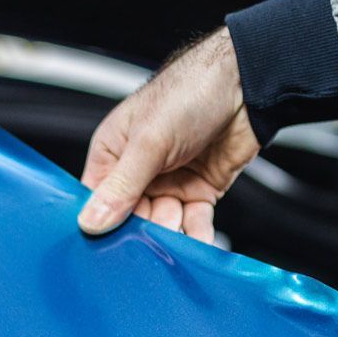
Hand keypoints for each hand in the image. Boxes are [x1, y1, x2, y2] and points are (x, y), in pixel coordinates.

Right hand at [78, 27, 258, 242]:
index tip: (107, 247)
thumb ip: (121, 186)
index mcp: (113, 152)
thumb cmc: (191, 93)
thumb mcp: (149, 143)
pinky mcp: (199, 190)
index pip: (97, 199)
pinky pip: (192, 222)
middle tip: (147, 250)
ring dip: (169, 237)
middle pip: (130, 218)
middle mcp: (138, 170)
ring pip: (162, 224)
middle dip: (141, 234)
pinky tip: (197, 245)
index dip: (101, 223)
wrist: (247, 86)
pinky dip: (195, 236)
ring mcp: (169, 182)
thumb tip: (90, 221)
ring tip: (174, 245)